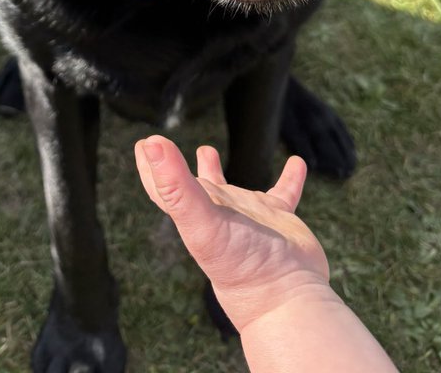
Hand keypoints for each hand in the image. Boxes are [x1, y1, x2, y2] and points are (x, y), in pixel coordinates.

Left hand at [135, 136, 329, 332]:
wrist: (285, 297)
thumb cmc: (239, 265)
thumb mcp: (201, 222)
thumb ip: (175, 185)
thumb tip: (149, 143)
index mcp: (197, 214)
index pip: (164, 188)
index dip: (151, 167)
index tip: (143, 143)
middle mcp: (220, 214)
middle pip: (193, 187)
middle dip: (179, 168)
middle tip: (164, 146)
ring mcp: (250, 217)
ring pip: (233, 190)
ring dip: (217, 170)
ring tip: (207, 149)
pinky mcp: (281, 220)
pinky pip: (284, 192)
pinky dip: (289, 177)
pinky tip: (296, 163)